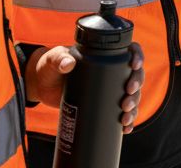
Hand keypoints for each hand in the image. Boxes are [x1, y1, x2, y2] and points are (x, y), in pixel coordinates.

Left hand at [24, 44, 145, 133]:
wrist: (42, 86)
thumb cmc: (48, 67)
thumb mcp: (53, 60)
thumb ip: (59, 58)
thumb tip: (68, 64)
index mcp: (104, 55)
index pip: (129, 51)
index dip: (138, 56)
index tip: (135, 66)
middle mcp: (111, 71)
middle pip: (134, 76)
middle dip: (136, 88)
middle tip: (126, 100)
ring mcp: (108, 88)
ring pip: (132, 95)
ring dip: (134, 106)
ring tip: (124, 117)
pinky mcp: (103, 104)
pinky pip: (122, 112)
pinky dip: (127, 121)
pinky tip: (126, 128)